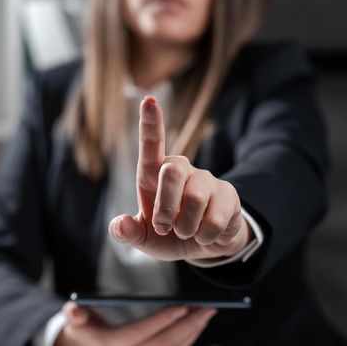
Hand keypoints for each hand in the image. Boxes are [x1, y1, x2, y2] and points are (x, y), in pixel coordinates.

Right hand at [54, 302, 215, 345]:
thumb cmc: (85, 329)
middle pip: (164, 344)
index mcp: (112, 344)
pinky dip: (189, 341)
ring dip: (193, 333)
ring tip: (207, 314)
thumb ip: (77, 316)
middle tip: (208, 308)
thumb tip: (72, 309)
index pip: (140, 332)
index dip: (162, 320)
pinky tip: (199, 327)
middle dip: (189, 326)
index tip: (183, 306)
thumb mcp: (77, 322)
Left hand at [109, 96, 252, 260]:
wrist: (204, 247)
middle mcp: (181, 170)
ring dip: (186, 227)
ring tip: (186, 232)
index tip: (148, 99)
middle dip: (165, 206)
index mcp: (155, 175)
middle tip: (164, 227)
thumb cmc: (169, 235)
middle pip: (172, 171)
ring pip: (195, 199)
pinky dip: (204, 236)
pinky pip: (215, 219)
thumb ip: (129, 232)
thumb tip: (118, 226)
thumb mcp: (145, 238)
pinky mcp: (228, 194)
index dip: (151, 123)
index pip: (152, 145)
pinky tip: (205, 235)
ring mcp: (206, 180)